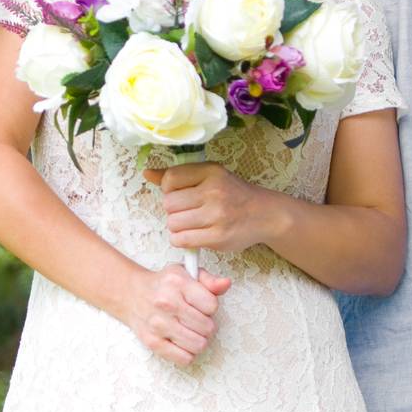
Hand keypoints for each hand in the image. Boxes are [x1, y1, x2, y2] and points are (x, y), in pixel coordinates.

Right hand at [117, 262, 231, 367]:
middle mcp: (166, 302)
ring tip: (190, 330)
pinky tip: (181, 341)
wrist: (132, 294)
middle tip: (196, 319)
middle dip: (206, 325)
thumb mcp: (186, 273)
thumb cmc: (164, 285)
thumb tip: (225, 284)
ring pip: (198, 345)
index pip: (212, 305)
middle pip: (208, 328)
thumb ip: (209, 280)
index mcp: (177, 282)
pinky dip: (187, 352)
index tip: (201, 305)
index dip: (210, 306)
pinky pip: (184, 358)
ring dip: (198, 340)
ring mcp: (158, 324)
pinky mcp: (152, 342)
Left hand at [144, 162, 283, 253]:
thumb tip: (147, 173)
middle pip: (169, 204)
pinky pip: (182, 240)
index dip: (168, 189)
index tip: (179, 193)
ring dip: (176, 226)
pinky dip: (181, 239)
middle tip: (186, 211)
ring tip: (189, 223)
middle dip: (173, 209)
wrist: (264, 214)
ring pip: (173, 223)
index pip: (170, 179)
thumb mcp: (209, 176)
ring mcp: (217, 215)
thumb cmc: (232, 193)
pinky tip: (191, 234)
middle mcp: (214, 192)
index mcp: (211, 172)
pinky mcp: (218, 237)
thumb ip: (177, 175)